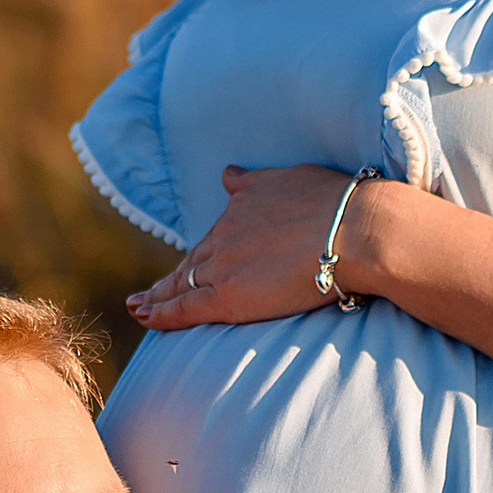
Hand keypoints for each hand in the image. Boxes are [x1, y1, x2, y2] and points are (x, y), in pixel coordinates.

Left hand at [126, 166, 379, 327]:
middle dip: (167, 281)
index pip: (210, 241)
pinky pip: (186, 308)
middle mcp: (224, 237)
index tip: (179, 269)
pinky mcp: (229, 297)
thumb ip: (252, 183)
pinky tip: (145, 317)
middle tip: (144, 295)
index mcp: (238, 211)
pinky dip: (161, 313)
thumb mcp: (286, 178)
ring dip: (157, 297)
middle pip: (190, 264)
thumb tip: (226, 175)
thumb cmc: (333, 203)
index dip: (193, 258)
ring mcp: (224, 267)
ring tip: (139, 308)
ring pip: (182, 285)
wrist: (352, 229)